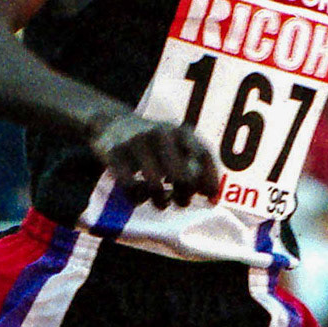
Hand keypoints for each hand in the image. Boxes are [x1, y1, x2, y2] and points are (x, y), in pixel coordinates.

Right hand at [90, 111, 219, 207]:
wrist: (113, 124)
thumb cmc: (154, 144)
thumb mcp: (178, 145)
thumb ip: (197, 165)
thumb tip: (213, 197)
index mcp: (181, 132)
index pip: (203, 156)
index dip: (210, 180)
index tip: (210, 198)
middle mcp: (161, 134)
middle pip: (182, 176)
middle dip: (185, 195)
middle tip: (182, 201)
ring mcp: (137, 143)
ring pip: (154, 185)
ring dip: (160, 201)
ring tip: (161, 202)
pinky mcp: (115, 154)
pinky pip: (129, 187)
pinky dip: (137, 197)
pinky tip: (139, 195)